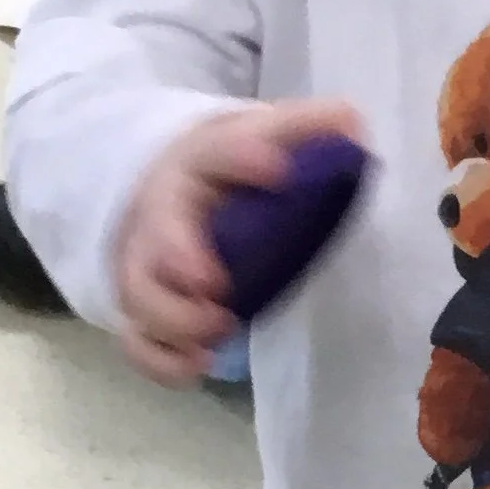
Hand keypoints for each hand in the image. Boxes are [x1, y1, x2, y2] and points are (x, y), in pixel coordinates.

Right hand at [112, 97, 364, 384]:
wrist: (162, 196)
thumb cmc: (221, 172)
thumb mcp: (258, 137)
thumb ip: (302, 131)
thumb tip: (352, 122)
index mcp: (194, 164)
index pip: (212, 153)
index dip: (241, 158)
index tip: (277, 170)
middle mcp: (159, 215)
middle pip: (156, 236)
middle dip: (180, 259)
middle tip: (218, 287)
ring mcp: (143, 267)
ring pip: (139, 295)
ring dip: (175, 319)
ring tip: (221, 329)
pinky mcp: (141, 311)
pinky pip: (137, 342)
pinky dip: (162, 360)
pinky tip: (198, 366)